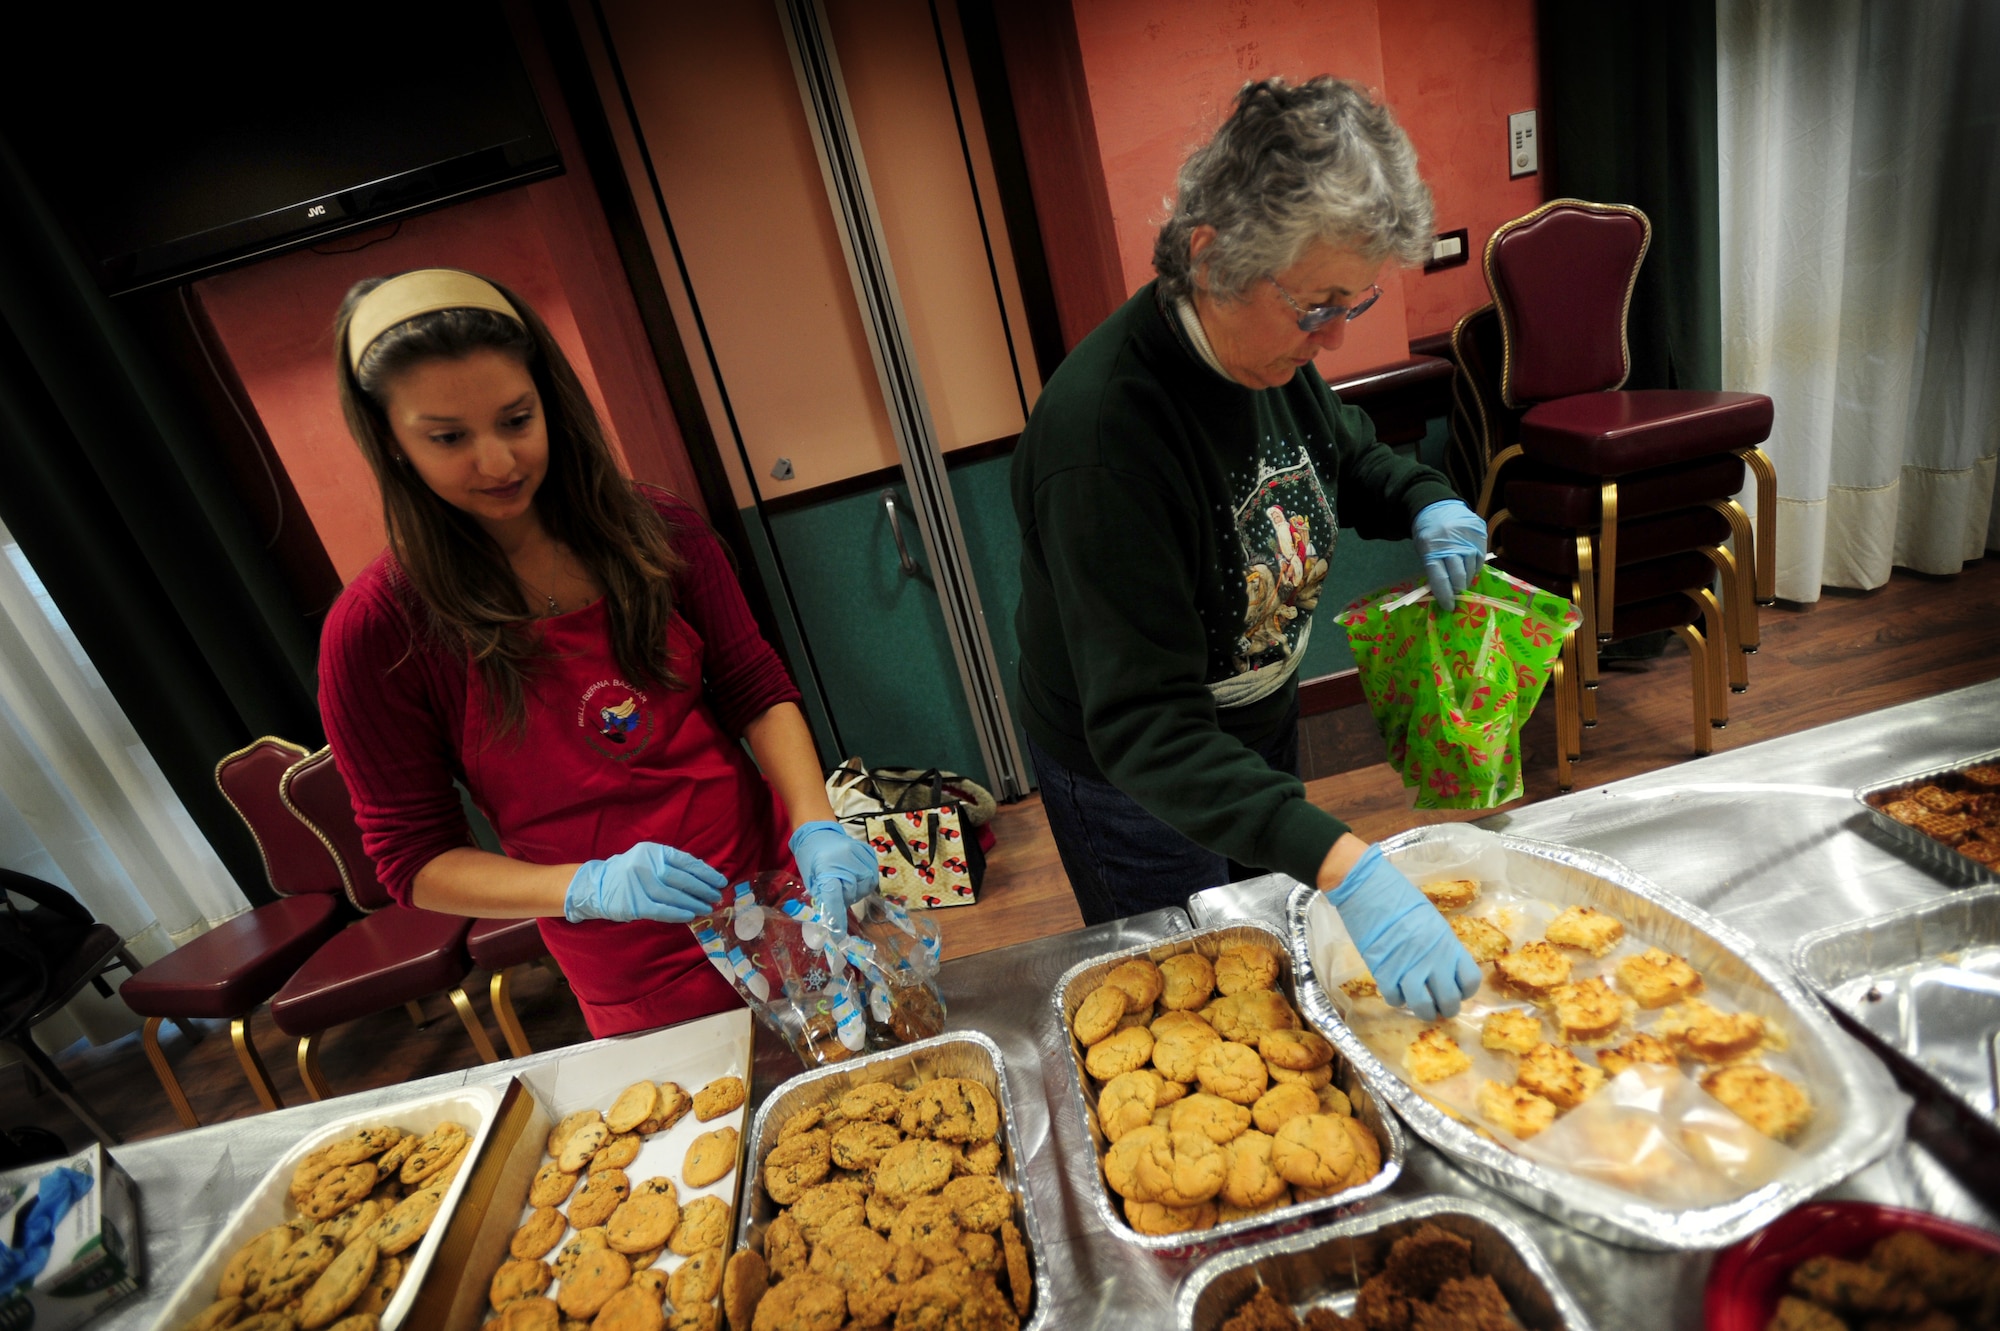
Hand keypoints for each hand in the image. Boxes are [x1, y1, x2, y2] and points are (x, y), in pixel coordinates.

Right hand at [563, 843, 726, 924]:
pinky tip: (690, 916)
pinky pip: (660, 910)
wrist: (598, 885)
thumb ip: (672, 865)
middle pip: (681, 878)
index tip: (720, 882)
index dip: (705, 872)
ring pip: (672, 895)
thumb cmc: (631, 873)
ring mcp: (638, 884)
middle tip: (716, 897)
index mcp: (654, 850)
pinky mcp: (633, 903)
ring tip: (707, 908)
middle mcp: (646, 864)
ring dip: (693, 903)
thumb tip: (704, 878)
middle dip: (703, 889)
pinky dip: (677, 913)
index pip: (686, 861)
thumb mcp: (650, 859)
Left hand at [789, 820, 876, 939]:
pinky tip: (854, 874)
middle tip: (836, 891)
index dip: (837, 920)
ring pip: (866, 888)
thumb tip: (832, 921)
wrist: (819, 832)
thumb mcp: (811, 880)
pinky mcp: (869, 853)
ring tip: (845, 881)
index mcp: (827, 869)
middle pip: (852, 894)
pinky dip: (864, 881)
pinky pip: (873, 876)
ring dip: (856, 890)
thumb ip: (823, 898)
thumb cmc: (810, 858)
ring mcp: (860, 856)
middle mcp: (847, 862)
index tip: (838, 938)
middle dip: (845, 898)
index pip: (834, 900)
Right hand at [1323, 843, 1481, 1020]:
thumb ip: (1441, 946)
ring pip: (1423, 1008)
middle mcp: (1433, 961)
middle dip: (1446, 1008)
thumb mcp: (1432, 920)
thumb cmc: (1400, 897)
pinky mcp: (1384, 973)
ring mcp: (1408, 969)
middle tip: (1438, 1005)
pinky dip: (1397, 999)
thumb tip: (1443, 966)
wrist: (1369, 890)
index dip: (1465, 991)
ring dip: (1423, 1011)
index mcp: (1448, 945)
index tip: (1458, 990)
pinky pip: (1395, 1000)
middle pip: (1449, 1001)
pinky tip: (1396, 990)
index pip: (1470, 981)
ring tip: (1420, 1006)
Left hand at [1411, 499, 1486, 610]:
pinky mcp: (1480, 533)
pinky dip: (1474, 567)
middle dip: (1458, 589)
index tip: (1448, 606)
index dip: (1445, 595)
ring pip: (1471, 568)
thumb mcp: (1424, 551)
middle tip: (1457, 595)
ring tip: (1463, 581)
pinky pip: (1480, 558)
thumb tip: (1446, 593)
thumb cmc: (1428, 534)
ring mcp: (1467, 537)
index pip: (1439, 578)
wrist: (1437, 506)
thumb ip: (1434, 569)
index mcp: (1431, 548)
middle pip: (1458, 575)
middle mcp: (1451, 543)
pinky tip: (1469, 568)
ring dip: (1467, 579)